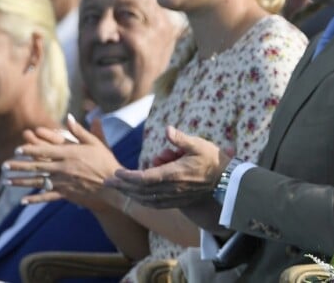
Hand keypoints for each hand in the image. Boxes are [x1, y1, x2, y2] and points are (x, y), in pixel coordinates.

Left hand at [3, 115, 122, 209]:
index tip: (17, 149)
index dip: (30, 149)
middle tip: (4, 165)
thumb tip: (69, 117)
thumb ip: (80, 130)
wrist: (112, 184)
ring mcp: (63, 182)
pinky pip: (47, 196)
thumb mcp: (95, 142)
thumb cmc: (106, 161)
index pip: (45, 150)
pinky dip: (34, 199)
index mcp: (70, 153)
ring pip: (38, 181)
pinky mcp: (66, 194)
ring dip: (21, 181)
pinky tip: (22, 201)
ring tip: (6, 181)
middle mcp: (63, 168)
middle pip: (37, 166)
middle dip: (19, 165)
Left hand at [105, 125, 229, 208]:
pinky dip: (142, 200)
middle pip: (141, 190)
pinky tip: (136, 196)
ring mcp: (174, 197)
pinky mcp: (177, 201)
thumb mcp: (199, 144)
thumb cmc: (212, 160)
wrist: (226, 182)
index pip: (145, 178)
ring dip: (130, 193)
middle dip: (123, 186)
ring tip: (118, 187)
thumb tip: (167, 130)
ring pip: (146, 199)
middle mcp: (171, 189)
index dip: (129, 177)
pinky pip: (155, 203)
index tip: (116, 173)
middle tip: (107, 181)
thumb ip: (181, 139)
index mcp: (174, 174)